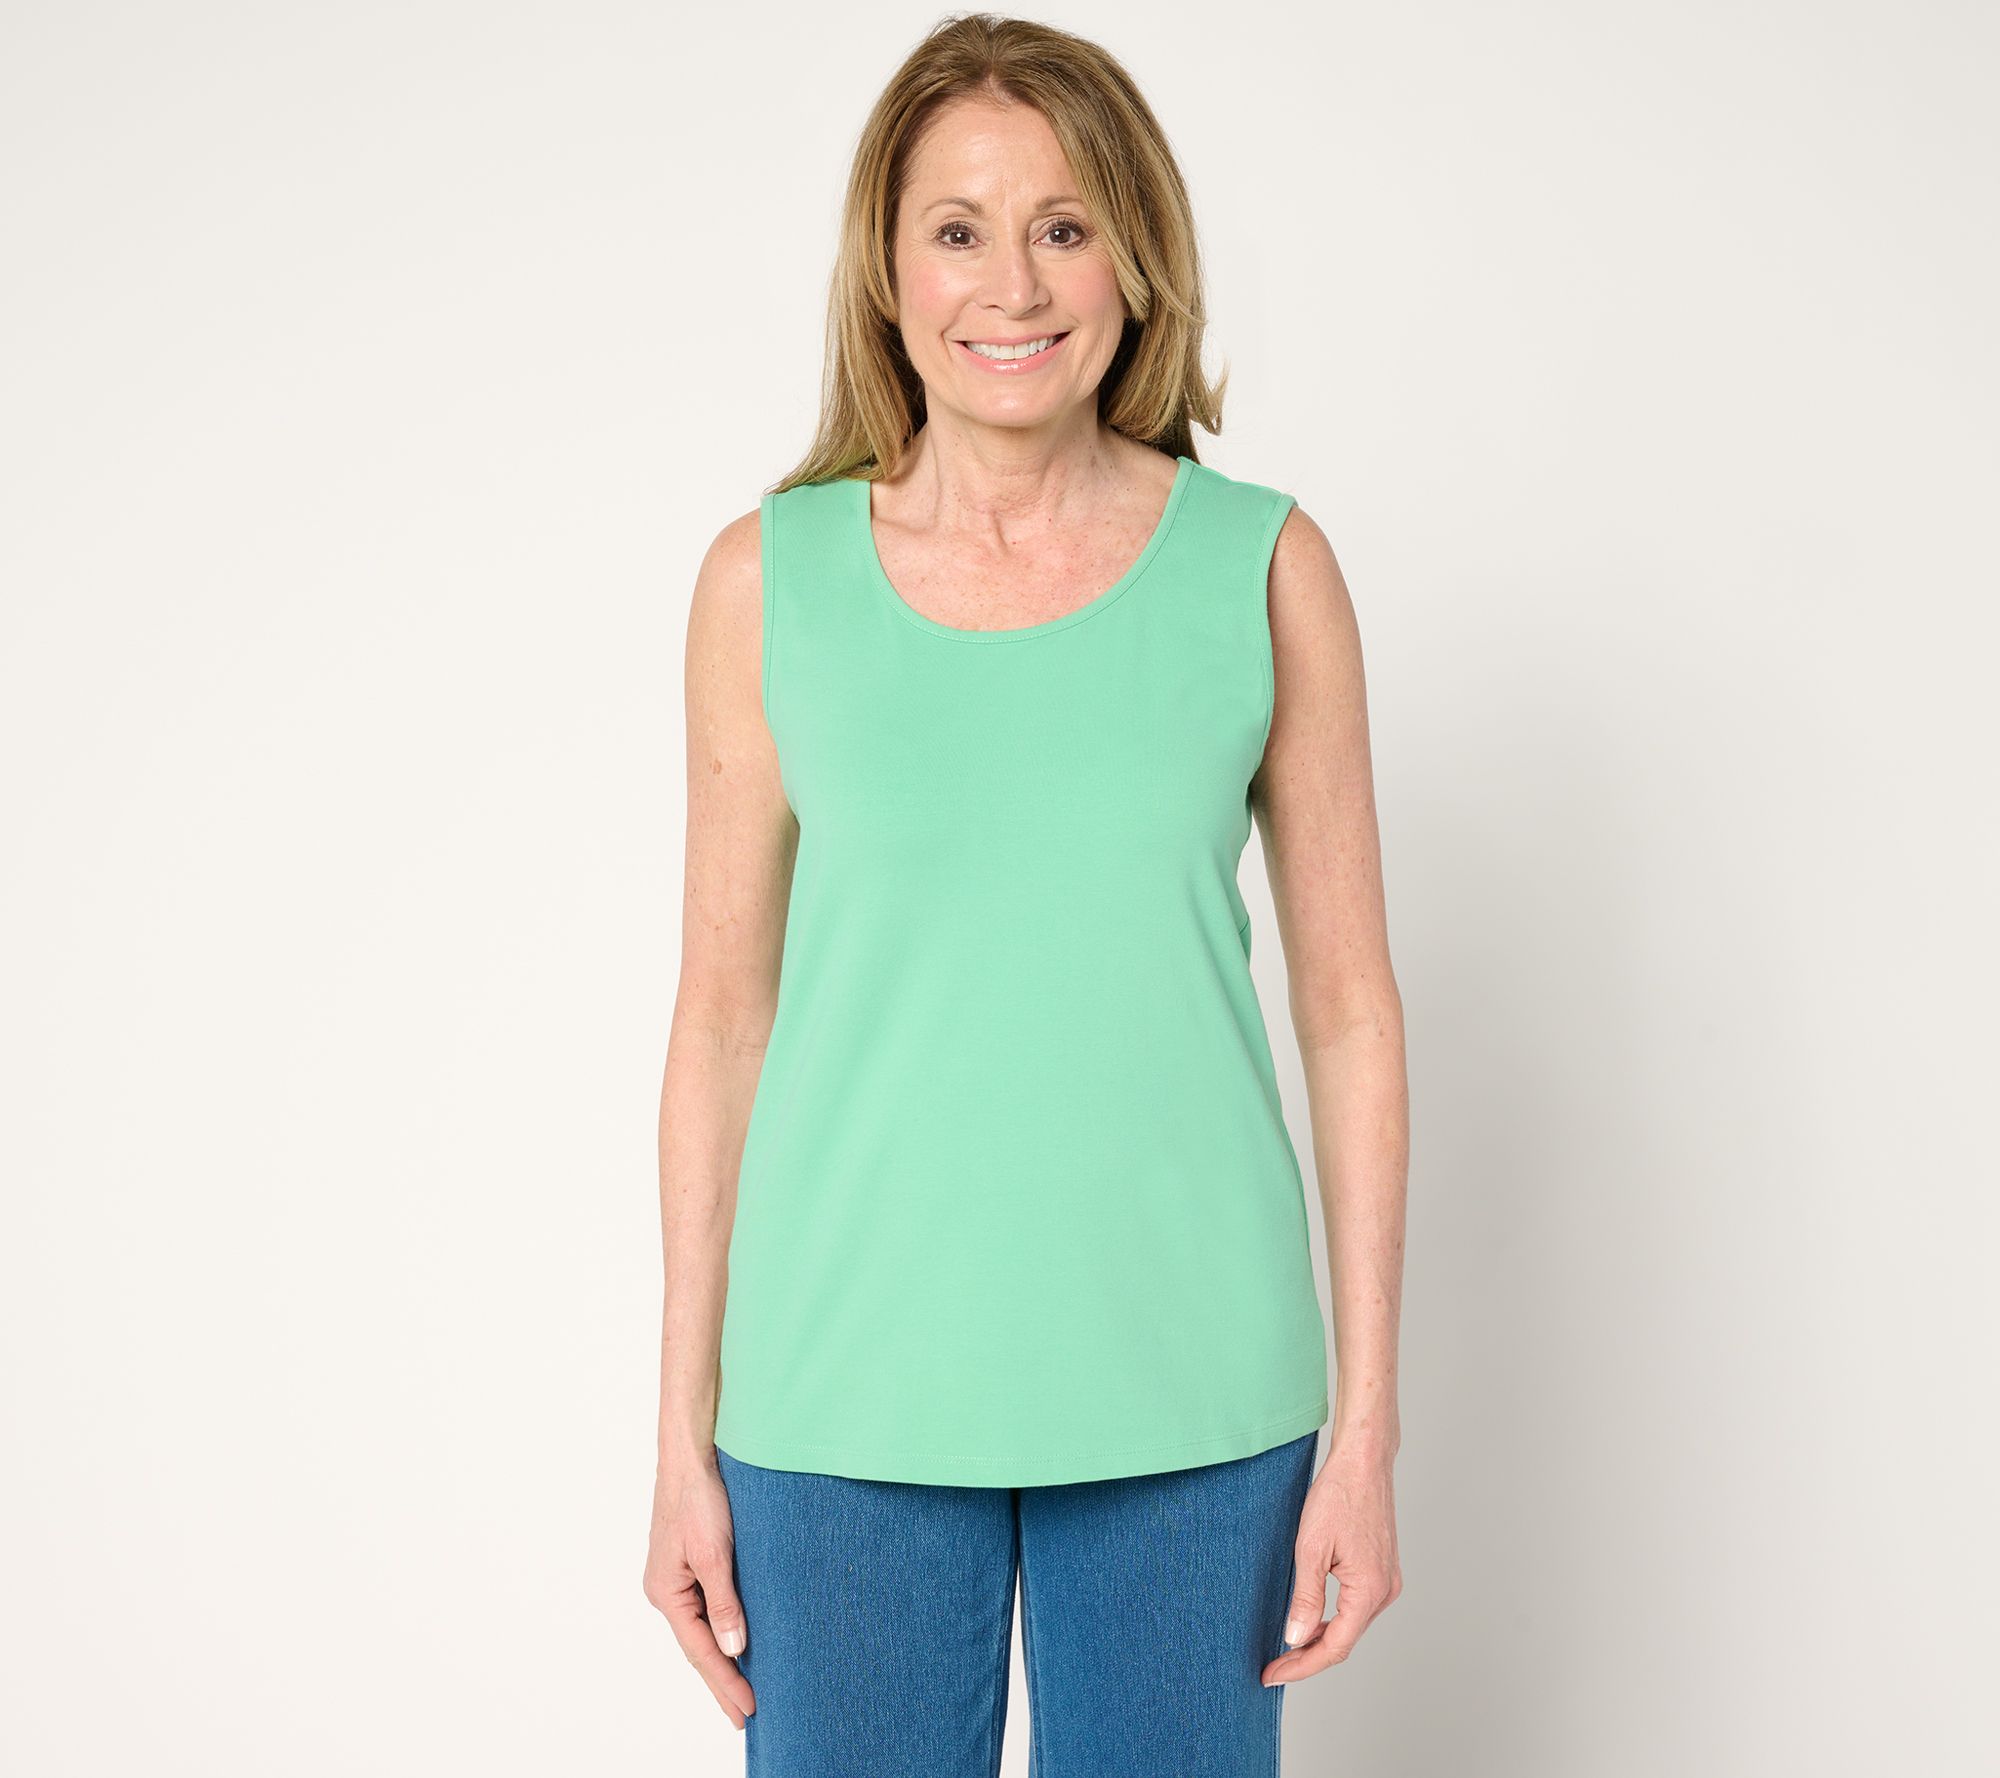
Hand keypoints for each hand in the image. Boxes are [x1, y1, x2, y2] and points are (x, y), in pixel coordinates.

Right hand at [643, 1452, 755, 1727]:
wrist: (691, 1455)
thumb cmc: (699, 1497)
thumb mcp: (715, 1553)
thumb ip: (724, 1603)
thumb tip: (734, 1649)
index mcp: (666, 1593)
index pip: (700, 1651)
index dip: (725, 1682)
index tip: (748, 1709)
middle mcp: (666, 1590)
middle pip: (697, 1647)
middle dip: (721, 1681)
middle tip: (745, 1715)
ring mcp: (675, 1577)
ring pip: (701, 1629)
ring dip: (722, 1658)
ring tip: (743, 1689)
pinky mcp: (689, 1563)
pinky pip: (705, 1608)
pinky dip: (720, 1630)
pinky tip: (734, 1641)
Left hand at [1260, 1441, 1401, 1686]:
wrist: (1364, 1461)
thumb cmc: (1338, 1495)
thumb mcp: (1310, 1548)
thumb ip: (1304, 1598)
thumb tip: (1295, 1639)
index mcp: (1369, 1591)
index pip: (1334, 1648)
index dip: (1301, 1666)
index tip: (1272, 1674)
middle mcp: (1385, 1591)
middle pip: (1344, 1641)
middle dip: (1308, 1656)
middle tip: (1273, 1666)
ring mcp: (1387, 1581)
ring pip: (1351, 1625)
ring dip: (1320, 1638)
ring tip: (1287, 1647)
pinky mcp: (1383, 1570)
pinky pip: (1356, 1606)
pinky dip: (1333, 1618)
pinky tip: (1311, 1619)